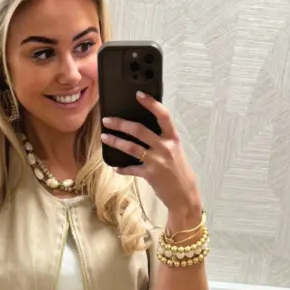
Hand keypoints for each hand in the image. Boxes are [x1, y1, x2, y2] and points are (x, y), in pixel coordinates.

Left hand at [101, 92, 201, 223]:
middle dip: (121, 124)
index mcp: (173, 138)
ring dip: (116, 141)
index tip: (138, 94)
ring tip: (105, 137)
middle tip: (107, 120)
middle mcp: (165, 147)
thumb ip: (162, 139)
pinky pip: (131, 169)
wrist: (184, 194)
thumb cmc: (179, 170)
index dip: (151, 103)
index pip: (163, 115)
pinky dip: (122, 168)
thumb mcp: (175, 150)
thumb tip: (142, 128)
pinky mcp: (150, 174)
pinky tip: (115, 167)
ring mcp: (157, 161)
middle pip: (140, 130)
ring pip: (132, 147)